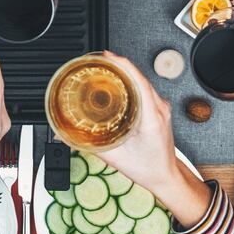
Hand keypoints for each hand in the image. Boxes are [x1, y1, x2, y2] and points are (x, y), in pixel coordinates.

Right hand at [97, 53, 211, 225]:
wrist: (166, 176)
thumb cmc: (148, 169)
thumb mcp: (115, 158)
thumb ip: (89, 146)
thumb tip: (68, 136)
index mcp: (152, 118)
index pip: (140, 82)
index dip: (124, 65)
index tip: (110, 57)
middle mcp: (160, 109)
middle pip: (140, 77)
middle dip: (120, 64)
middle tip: (101, 60)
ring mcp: (162, 108)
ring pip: (144, 81)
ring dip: (126, 71)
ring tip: (107, 67)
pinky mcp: (160, 109)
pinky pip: (146, 88)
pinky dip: (132, 80)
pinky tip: (120, 79)